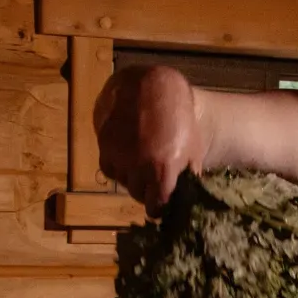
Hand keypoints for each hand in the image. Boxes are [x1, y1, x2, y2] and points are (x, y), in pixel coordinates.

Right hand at [94, 65, 210, 212]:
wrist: (154, 89)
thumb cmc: (180, 121)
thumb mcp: (192, 151)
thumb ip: (187, 178)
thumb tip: (185, 202)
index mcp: (163, 170)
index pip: (156, 207)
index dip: (158, 209)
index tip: (160, 206)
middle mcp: (138, 166)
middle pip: (138, 195)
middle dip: (146, 192)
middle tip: (153, 182)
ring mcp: (119, 155)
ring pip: (122, 182)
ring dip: (131, 178)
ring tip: (142, 163)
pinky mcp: (105, 144)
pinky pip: (108, 168)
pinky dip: (117, 168)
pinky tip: (128, 157)